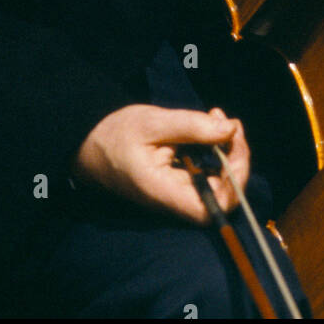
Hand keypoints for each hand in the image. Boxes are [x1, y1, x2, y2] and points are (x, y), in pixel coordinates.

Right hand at [72, 104, 249, 224]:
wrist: (87, 144)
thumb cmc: (114, 135)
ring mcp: (177, 192)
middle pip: (222, 194)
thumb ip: (192, 126)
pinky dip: (213, 148)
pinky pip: (205, 171)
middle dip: (235, 155)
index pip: (214, 208)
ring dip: (226, 148)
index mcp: (165, 193)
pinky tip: (208, 123)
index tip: (233, 142)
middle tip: (228, 121)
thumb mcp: (152, 123)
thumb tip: (230, 129)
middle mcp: (174, 200)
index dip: (235, 181)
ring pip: (217, 180)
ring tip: (216, 116)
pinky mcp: (177, 181)